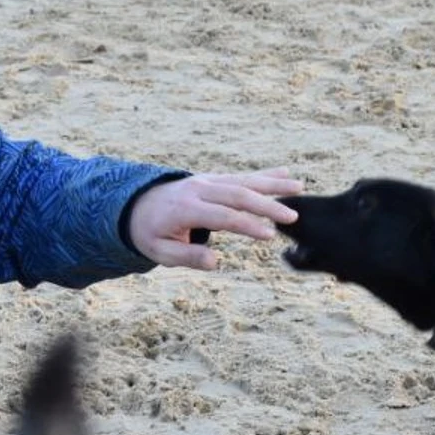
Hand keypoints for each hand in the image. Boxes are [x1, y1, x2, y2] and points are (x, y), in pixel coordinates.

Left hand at [128, 168, 302, 269]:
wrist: (135, 206)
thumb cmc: (150, 234)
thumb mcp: (160, 252)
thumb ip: (187, 257)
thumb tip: (215, 262)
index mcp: (185, 208)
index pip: (222, 217)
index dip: (246, 226)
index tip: (269, 236)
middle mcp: (198, 189)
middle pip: (238, 194)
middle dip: (267, 205)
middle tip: (293, 216)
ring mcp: (206, 180)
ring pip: (243, 180)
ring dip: (272, 183)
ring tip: (300, 186)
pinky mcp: (212, 178)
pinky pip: (241, 175)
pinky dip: (264, 174)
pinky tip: (286, 172)